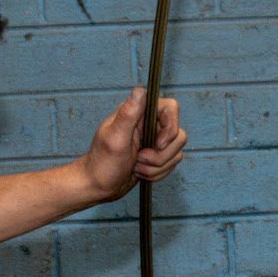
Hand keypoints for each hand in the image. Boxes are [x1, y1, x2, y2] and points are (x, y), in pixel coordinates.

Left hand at [81, 87, 186, 202]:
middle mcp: (149, 123)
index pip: (171, 108)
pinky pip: (172, 163)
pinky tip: (140, 172)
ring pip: (176, 152)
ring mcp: (155, 140)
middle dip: (160, 155)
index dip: (170, 128)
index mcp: (138, 112)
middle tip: (139, 159)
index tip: (157, 144)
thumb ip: (128, 114)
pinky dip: (157, 173)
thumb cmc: (102, 163)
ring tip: (137, 166)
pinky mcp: (158, 155)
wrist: (99, 185)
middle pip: (178, 135)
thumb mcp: (114, 139)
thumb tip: (139, 91)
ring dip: (157, 166)